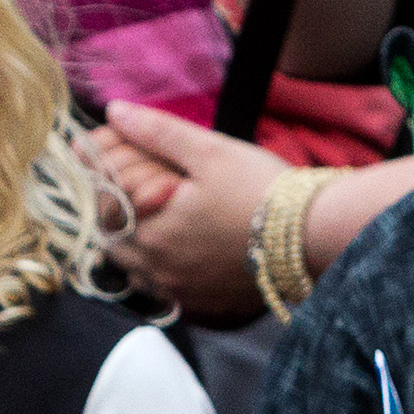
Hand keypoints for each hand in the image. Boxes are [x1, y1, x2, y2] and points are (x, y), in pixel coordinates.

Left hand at [88, 103, 292, 322]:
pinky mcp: (203, 302)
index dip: (99, 175)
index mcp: (151, 231)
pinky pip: (161, 287)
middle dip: (112, 210)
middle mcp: (159, 268)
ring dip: (131, 240)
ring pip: (133, 266)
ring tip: (149, 210)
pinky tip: (175, 242)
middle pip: (111, 239)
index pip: (100, 205)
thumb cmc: (261, 189)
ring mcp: (180, 290)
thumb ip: (156, 131)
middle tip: (127, 182)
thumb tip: (114, 111)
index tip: (105, 155)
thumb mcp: (209, 151)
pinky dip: (156, 265)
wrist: (314, 235)